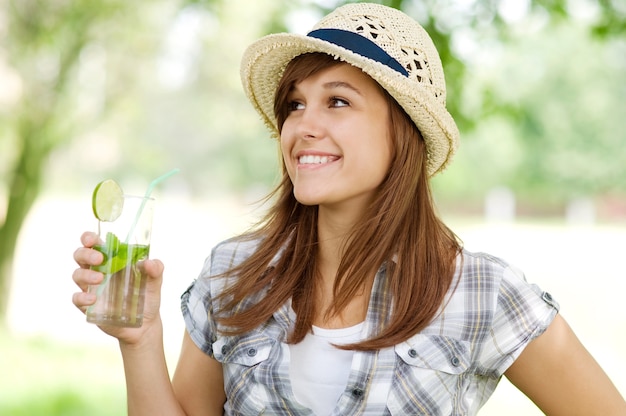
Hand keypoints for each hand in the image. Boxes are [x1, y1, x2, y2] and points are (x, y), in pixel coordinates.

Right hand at [72, 231, 164, 345]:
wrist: (145, 324)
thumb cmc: (147, 296)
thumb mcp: (155, 281)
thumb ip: (156, 269)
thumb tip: (149, 263)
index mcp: (112, 260)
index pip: (94, 244)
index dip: (88, 238)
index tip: (92, 239)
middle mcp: (98, 271)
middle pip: (80, 256)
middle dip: (86, 254)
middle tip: (100, 259)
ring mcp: (91, 288)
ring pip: (77, 275)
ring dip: (86, 274)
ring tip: (100, 279)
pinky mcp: (89, 306)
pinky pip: (77, 299)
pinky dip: (81, 297)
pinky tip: (93, 299)